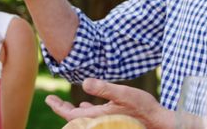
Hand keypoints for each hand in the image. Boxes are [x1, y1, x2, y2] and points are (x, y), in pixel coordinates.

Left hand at [46, 78, 173, 128]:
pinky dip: (87, 111)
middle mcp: (100, 122)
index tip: (48, 99)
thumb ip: (103, 88)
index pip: (72, 115)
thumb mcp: (123, 94)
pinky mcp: (113, 120)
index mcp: (98, 116)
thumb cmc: (142, 107)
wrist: (159, 122)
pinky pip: (94, 118)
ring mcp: (106, 122)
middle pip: (75, 118)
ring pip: (84, 118)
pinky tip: (87, 105)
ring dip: (74, 111)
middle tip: (51, 100)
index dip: (58, 107)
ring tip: (64, 104)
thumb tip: (84, 84)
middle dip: (63, 109)